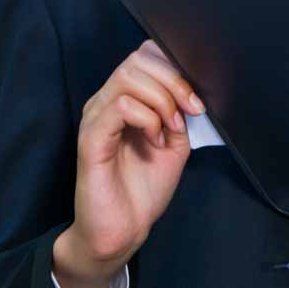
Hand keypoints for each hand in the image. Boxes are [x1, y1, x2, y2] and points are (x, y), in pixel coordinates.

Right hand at [54, 40, 199, 287]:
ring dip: (161, 100)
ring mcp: (95, 119)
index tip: (196, 100)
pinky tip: (154, 139)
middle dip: (173, 81)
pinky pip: (119, 105)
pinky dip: (146, 117)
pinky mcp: (91, 138)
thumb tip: (191, 91)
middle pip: (137, 60)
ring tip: (170, 129)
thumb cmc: (143, 190)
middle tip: (190, 110)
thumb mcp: (174, 145)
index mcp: (123, 101)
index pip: (143, 57)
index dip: (174, 67)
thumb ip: (179, 114)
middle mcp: (105, 103)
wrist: (124, 231)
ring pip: (128, 77)